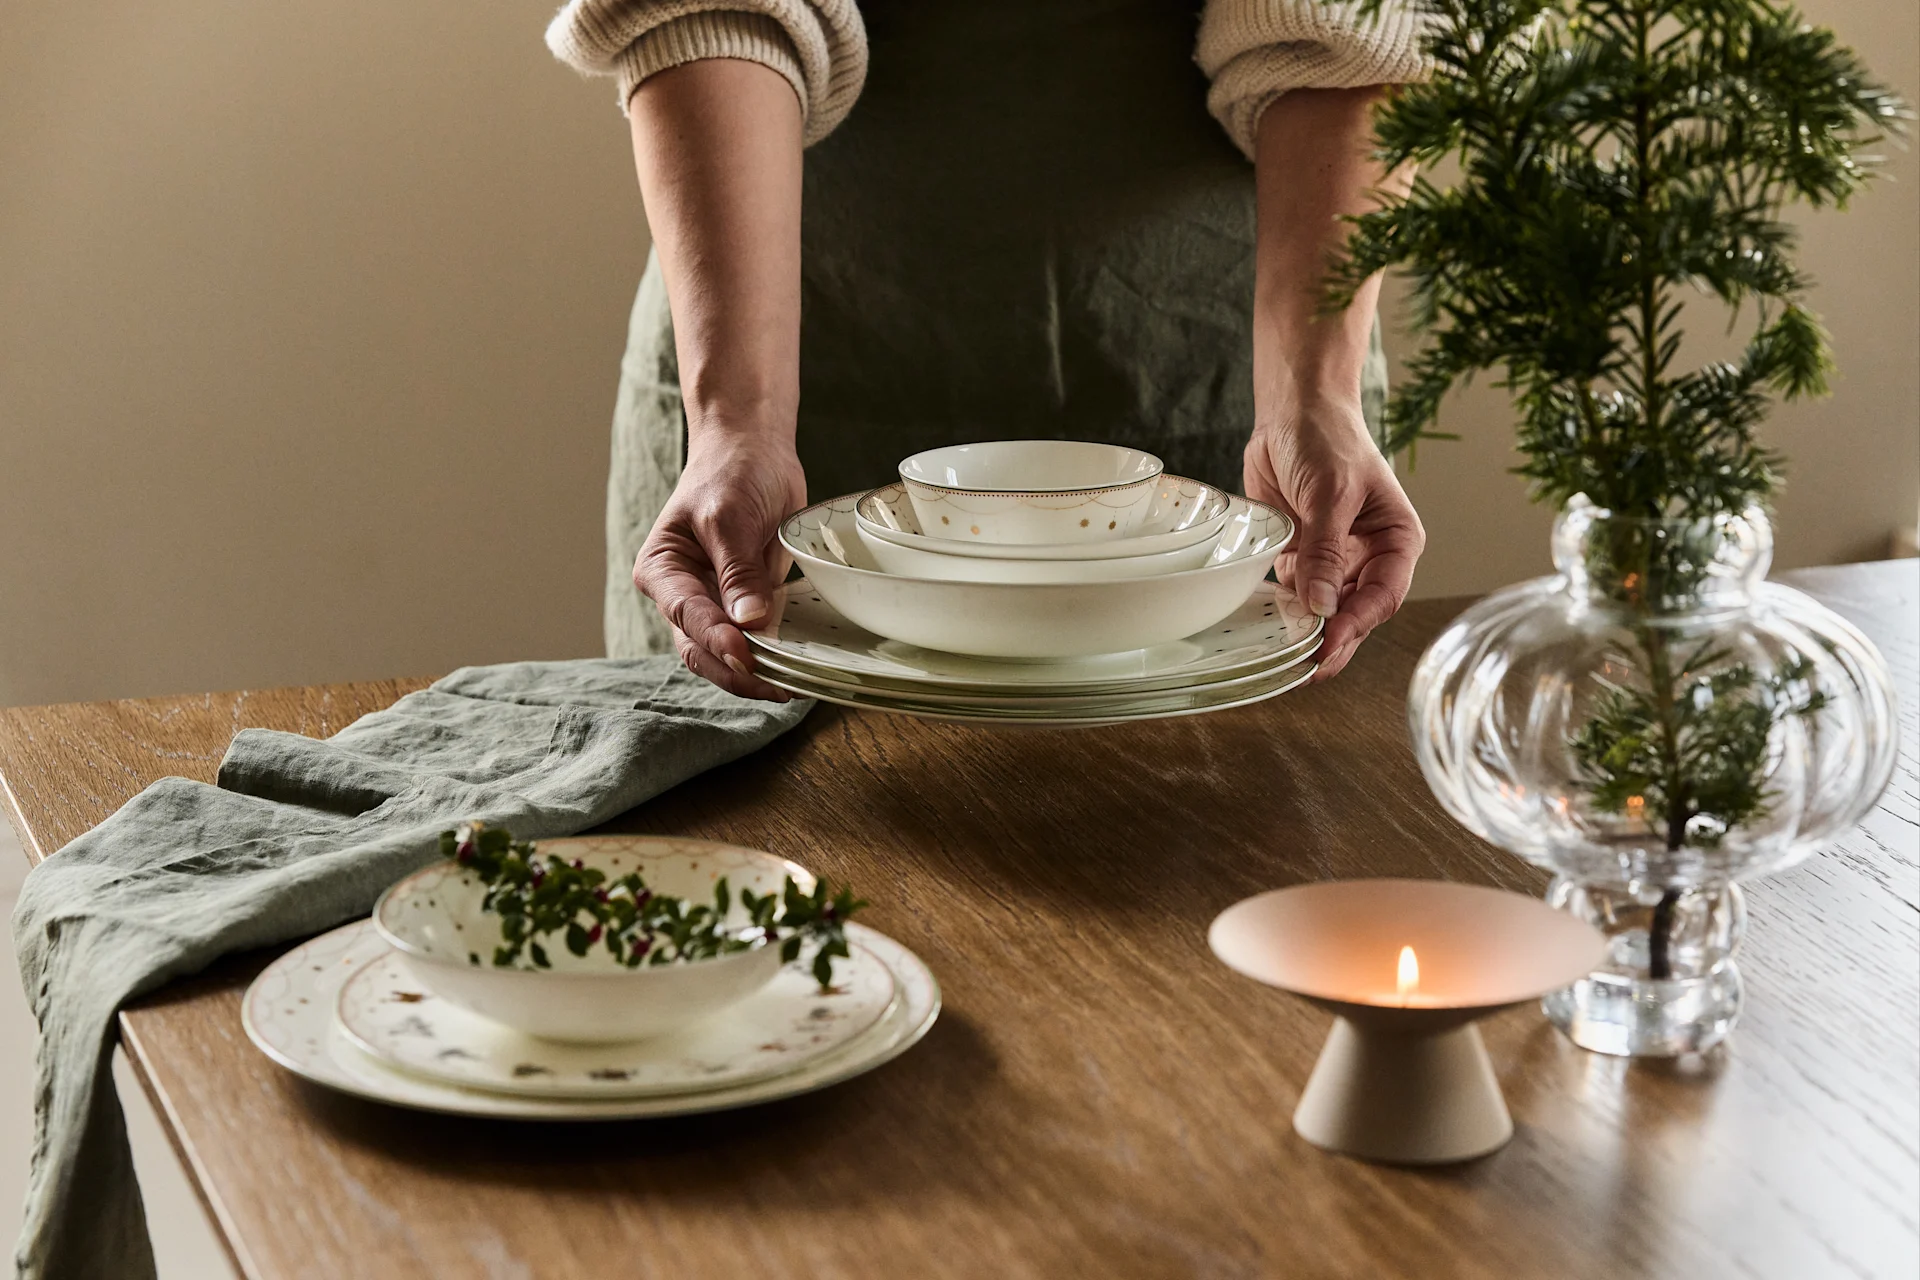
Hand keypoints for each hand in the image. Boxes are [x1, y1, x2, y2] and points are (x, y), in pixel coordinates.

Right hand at [633, 433, 805, 700]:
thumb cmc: (730, 473)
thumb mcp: (728, 516)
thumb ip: (737, 570)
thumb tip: (748, 621)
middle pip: (701, 648)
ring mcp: (714, 604)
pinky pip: (756, 641)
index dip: (716, 640)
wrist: (754, 451)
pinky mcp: (746, 605)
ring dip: (755, 673)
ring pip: (727, 654)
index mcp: (662, 570)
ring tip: (790, 687)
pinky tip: (798, 671)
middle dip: (736, 671)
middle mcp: (682, 595)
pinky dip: (773, 658)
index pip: (687, 614)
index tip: (745, 655)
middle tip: (776, 685)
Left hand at [1244, 395, 1424, 680]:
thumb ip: (1326, 550)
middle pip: (1355, 612)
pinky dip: (1282, 613)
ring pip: (1325, 611)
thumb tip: (1322, 605)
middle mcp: (1368, 556)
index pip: (1383, 595)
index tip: (1329, 642)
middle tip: (1306, 666)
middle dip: (1334, 640)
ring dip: (1307, 632)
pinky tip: (1267, 631)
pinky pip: (1294, 595)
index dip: (1357, 623)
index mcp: (1395, 541)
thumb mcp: (1331, 494)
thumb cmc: (1328, 441)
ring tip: (1285, 659)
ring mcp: (1334, 560)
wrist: (1293, 412)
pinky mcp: (1301, 557)